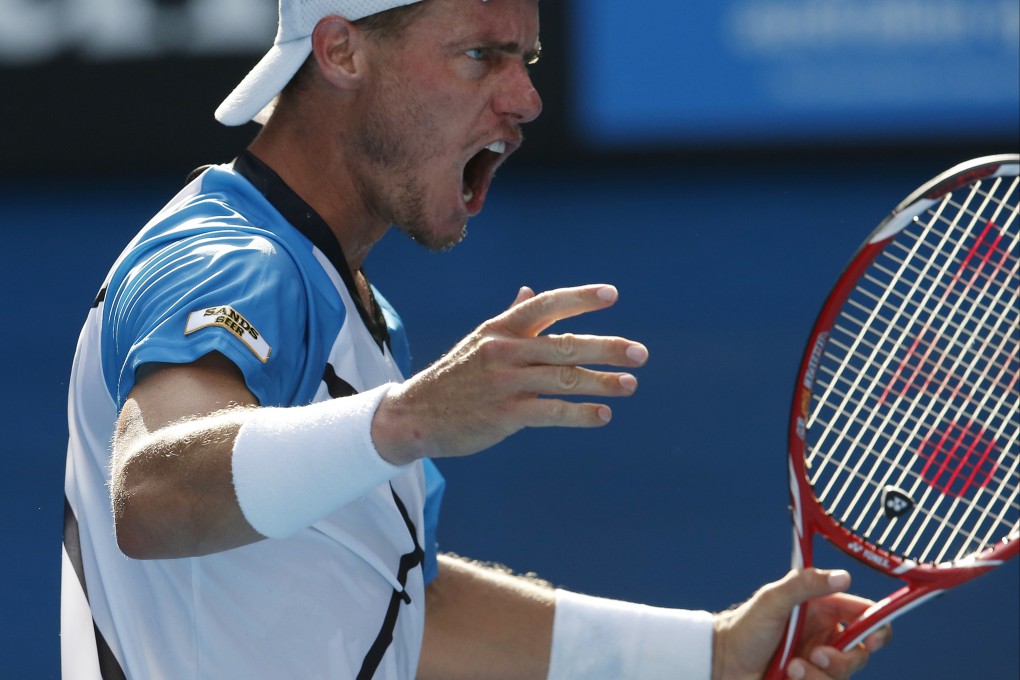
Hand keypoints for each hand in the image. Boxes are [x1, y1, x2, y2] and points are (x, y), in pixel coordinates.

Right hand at [372, 284, 647, 463]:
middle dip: (606, 348)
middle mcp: (505, 350)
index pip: (545, 305)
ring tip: (630, 385)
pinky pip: (551, 412)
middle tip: (640, 353)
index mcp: (501, 328)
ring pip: (564, 380)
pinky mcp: (504, 415)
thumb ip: (510, 317)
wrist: (415, 415)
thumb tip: (529, 290)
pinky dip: (580, 414)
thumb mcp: (480, 341)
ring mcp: (505, 383)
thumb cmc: (455, 376)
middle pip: (565, 345)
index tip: (612, 295)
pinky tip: (603, 415)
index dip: (579, 298)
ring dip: (602, 383)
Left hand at [712, 568, 891, 679]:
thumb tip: (843, 576)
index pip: (863, 616)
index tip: (874, 639)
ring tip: (790, 668)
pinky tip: (786, 677)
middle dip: (843, 659)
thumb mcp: (772, 600)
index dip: (878, 627)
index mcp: (822, 611)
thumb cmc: (744, 627)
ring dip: (818, 675)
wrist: (722, 662)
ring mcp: (817, 663)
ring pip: (842, 675)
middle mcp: (824, 637)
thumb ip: (804, 585)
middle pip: (859, 653)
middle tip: (816, 655)